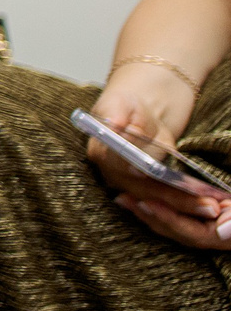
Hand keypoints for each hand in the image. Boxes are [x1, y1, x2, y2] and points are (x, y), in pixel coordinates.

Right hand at [86, 68, 230, 247]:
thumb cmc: (127, 106)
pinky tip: (206, 205)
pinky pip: (165, 202)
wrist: (138, 116)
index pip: (116, 164)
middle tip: (201, 202)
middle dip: (171, 198)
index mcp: (100, 151)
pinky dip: (186, 205)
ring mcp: (129, 185)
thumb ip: (114, 113)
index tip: (149, 174)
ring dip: (184, 205)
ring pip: (157, 201)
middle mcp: (112, 174)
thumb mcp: (120, 103)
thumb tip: (114, 125)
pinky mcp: (146, 190)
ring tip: (210, 207)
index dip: (133, 169)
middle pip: (141, 190)